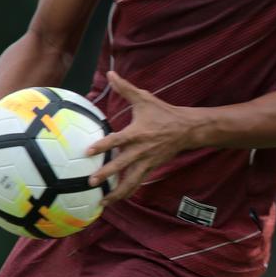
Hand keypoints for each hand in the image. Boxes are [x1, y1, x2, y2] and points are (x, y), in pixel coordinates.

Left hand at [86, 72, 197, 205]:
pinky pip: (138, 182)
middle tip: (90, 182)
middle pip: (122, 165)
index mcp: (137, 133)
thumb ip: (125, 88)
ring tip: (103, 202)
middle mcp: (141, 150)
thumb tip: (110, 73)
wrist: (187, 129)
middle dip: (106, 174)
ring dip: (117, 192)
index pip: (117, 141)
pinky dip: (128, 191)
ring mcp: (147, 161)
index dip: (102, 146)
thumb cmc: (163, 112)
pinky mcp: (152, 168)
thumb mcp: (144, 98)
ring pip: (131, 180)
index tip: (88, 152)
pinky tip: (117, 199)